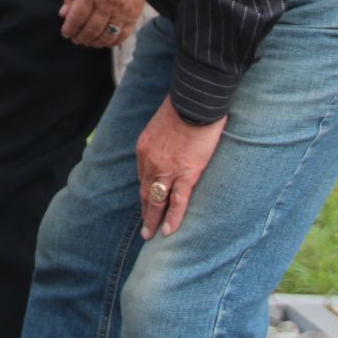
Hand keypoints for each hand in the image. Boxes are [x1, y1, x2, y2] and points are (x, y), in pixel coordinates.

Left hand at [58, 0, 145, 47]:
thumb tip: (64, 14)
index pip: (78, 16)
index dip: (70, 28)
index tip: (66, 33)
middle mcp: (109, 2)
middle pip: (91, 28)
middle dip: (80, 37)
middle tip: (75, 39)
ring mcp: (123, 10)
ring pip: (106, 35)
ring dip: (94, 42)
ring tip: (88, 41)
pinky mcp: (134, 15)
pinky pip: (122, 35)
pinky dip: (111, 42)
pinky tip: (103, 41)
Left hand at [134, 101, 225, 239]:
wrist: (194, 102)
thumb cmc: (183, 106)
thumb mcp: (163, 121)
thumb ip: (164, 136)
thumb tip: (172, 142)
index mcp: (145, 148)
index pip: (143, 175)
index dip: (145, 189)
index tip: (146, 200)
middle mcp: (151, 162)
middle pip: (145, 191)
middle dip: (144, 210)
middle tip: (145, 228)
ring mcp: (167, 170)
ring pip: (157, 200)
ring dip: (153, 219)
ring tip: (151, 234)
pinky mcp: (186, 174)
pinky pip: (178, 201)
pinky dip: (172, 218)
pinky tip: (168, 231)